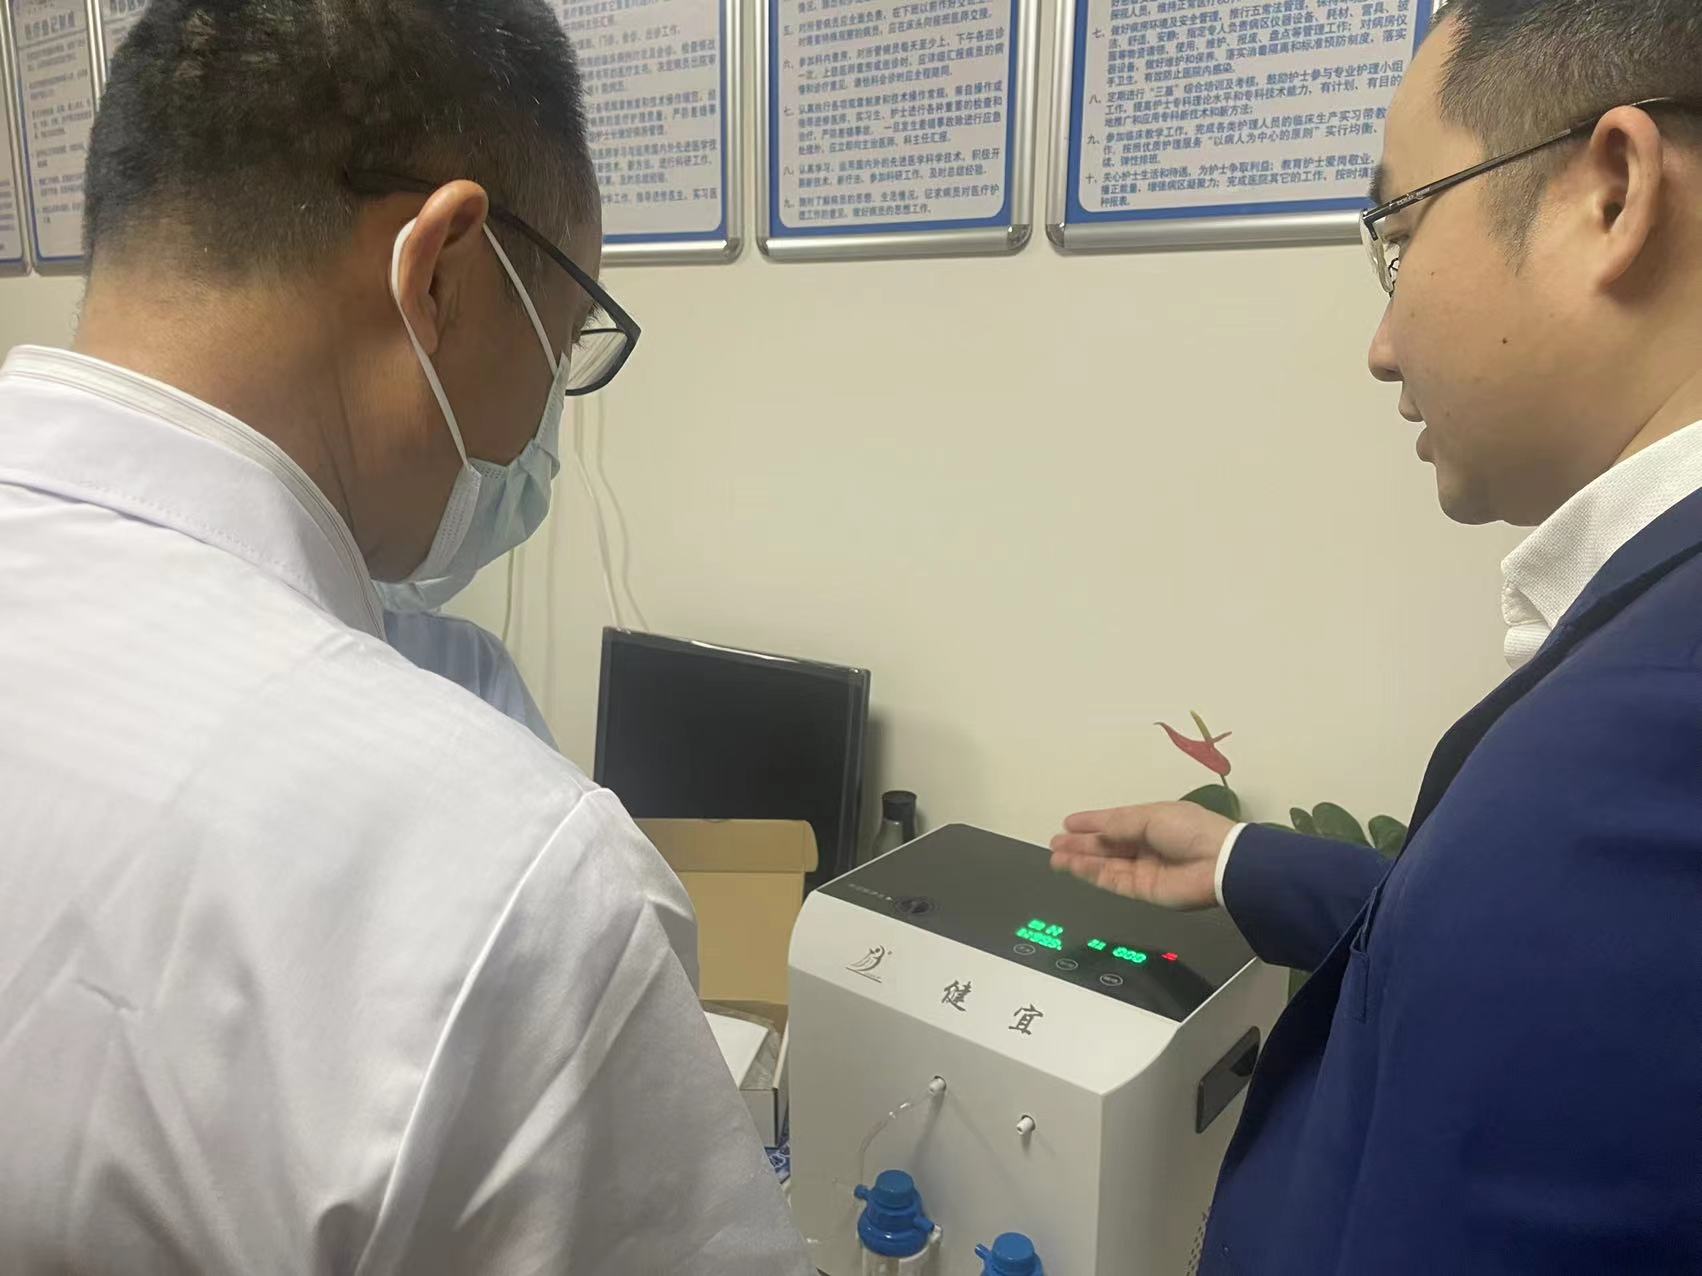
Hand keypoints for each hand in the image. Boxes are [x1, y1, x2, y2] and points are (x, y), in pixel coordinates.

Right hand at [1049, 801, 1233, 910]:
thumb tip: (1096, 830)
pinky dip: (1091, 873)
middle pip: (1107, 845)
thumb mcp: (1152, 816)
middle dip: (1081, 843)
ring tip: (1056, 856)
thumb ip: (1120, 824)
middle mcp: (1145, 845)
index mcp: (1151, 822)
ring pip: (1105, 864)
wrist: (1218, 863)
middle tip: (1055, 842)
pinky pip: (1112, 880)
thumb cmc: (1189, 830)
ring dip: (1080, 859)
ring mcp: (1143, 869)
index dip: (1092, 822)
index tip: (1068, 823)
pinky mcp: (1142, 890)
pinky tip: (1073, 866)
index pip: (1115, 822)